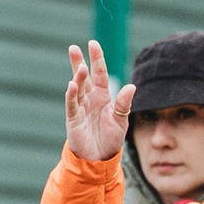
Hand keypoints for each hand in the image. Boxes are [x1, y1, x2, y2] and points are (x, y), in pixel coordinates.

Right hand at [63, 40, 134, 161]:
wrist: (99, 159)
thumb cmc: (110, 140)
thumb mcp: (121, 121)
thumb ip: (124, 104)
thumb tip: (131, 86)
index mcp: (103, 96)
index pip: (100, 74)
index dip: (97, 59)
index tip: (93, 44)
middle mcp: (90, 99)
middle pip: (84, 77)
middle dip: (79, 62)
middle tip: (74, 48)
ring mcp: (80, 108)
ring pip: (78, 88)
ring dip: (79, 77)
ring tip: (81, 66)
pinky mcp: (73, 119)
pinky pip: (72, 104)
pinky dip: (72, 95)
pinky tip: (72, 85)